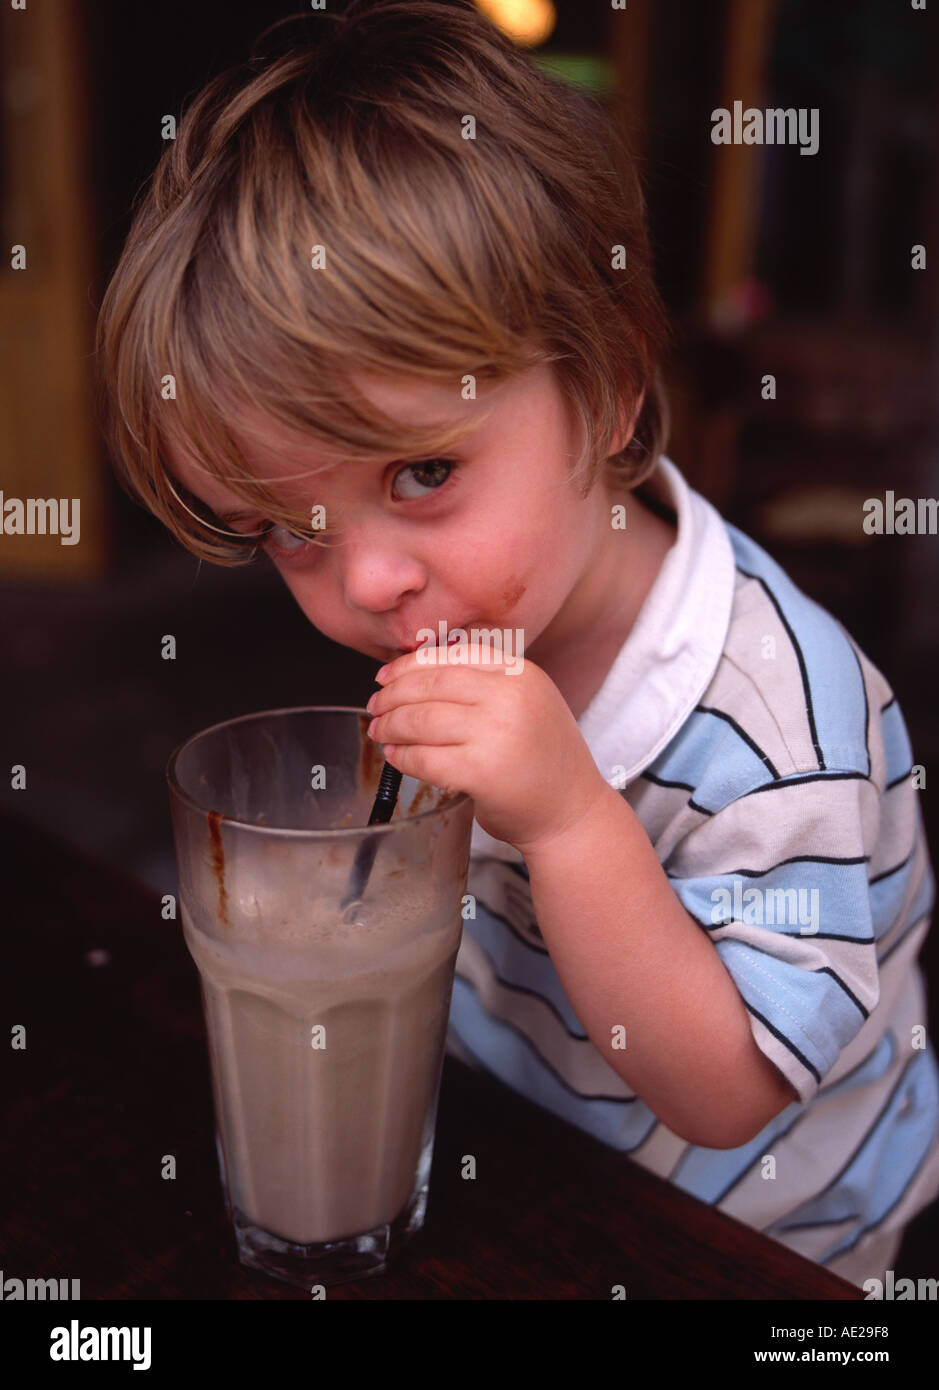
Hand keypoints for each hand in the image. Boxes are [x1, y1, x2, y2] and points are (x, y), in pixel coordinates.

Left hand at [365, 643, 608, 855]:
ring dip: (391, 726)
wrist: (571, 813)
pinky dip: (402, 758)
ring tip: (379, 732)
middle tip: (375, 706)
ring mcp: (496, 733)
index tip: (387, 675)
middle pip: (430, 684)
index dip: (410, 664)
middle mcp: (510, 697)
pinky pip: (424, 759)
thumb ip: (484, 685)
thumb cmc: (543, 763)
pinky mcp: (481, 772)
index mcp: (521, 674)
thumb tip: (416, 675)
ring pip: (421, 720)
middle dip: (392, 695)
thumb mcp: (527, 705)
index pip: (452, 655)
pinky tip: (396, 757)